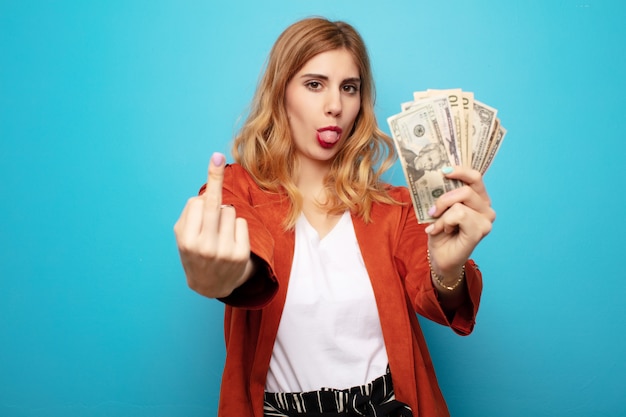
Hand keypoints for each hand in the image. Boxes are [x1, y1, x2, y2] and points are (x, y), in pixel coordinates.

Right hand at [173, 152, 251, 297]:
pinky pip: (242, 223)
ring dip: (226, 216)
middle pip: (214, 204)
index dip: (206, 190)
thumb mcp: (183, 235)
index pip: (198, 203)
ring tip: (219, 233)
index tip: (214, 160)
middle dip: (215, 182)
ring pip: (230, 211)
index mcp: (186, 240)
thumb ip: (191, 212)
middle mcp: (204, 247)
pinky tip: (230, 240)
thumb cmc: (195, 252)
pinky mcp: (240, 255)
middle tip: (217, 159)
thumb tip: (211, 189)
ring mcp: (224, 252)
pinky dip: (237, 227)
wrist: (210, 285)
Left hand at [425, 166, 494, 279]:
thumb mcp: (440, 208)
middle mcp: (486, 207)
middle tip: (433, 211)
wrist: (441, 257)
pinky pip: (459, 215)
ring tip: (439, 225)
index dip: (460, 171)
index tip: (444, 171)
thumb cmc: (441, 232)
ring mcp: (486, 219)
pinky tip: (444, 231)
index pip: (475, 177)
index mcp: (478, 198)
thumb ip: (444, 193)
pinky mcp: (481, 230)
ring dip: (443, 215)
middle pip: (466, 189)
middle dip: (443, 199)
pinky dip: (444, 222)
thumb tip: (438, 176)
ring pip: (460, 203)